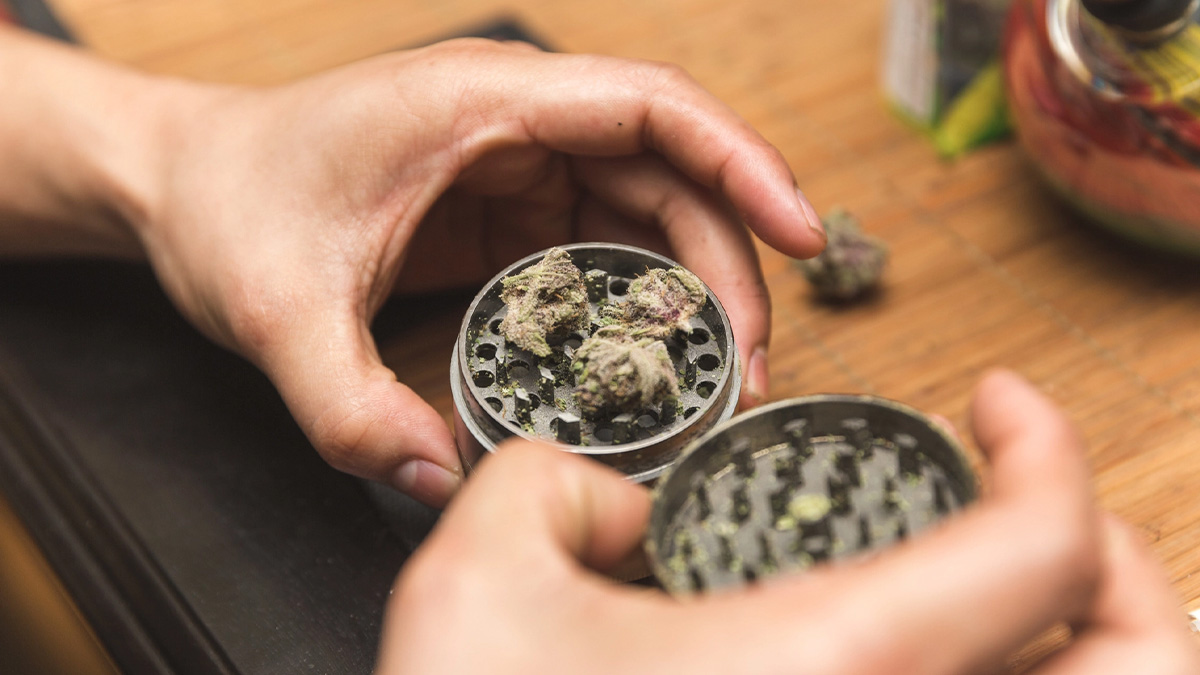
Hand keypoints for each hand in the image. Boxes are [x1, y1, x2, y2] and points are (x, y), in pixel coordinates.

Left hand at [136, 38, 825, 506]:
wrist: (186, 184)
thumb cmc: (231, 199)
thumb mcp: (276, 309)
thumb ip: (350, 404)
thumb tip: (436, 478)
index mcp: (481, 103)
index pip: (650, 106)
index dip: (742, 162)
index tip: (801, 231)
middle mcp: (517, 124)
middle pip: (673, 173)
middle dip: (726, 266)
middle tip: (748, 368)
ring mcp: (519, 167)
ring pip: (651, 212)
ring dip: (695, 290)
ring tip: (718, 378)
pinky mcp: (510, 212)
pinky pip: (605, 247)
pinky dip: (643, 302)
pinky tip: (655, 362)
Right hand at [376, 370, 1198, 673]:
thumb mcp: (477, 582)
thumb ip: (552, 483)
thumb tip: (619, 508)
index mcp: (841, 667)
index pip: (1043, 547)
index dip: (1046, 445)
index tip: (993, 403)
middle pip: (1142, 667)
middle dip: (1117, 562)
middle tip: (1036, 502)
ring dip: (1088, 648)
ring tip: (1008, 585)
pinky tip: (927, 656)